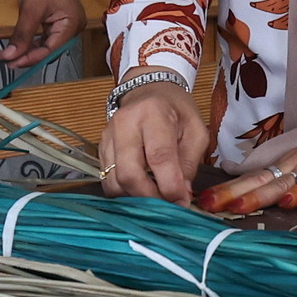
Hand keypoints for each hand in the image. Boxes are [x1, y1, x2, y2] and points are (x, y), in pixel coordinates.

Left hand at [2, 0, 84, 70]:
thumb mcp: (30, 10)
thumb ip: (21, 36)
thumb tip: (9, 57)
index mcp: (73, 22)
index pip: (52, 49)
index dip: (31, 58)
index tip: (11, 63)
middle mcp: (73, 25)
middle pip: (51, 49)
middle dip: (30, 56)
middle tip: (8, 61)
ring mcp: (65, 22)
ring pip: (47, 44)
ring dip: (30, 50)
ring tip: (11, 55)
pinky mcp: (57, 19)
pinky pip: (45, 36)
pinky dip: (32, 41)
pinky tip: (19, 46)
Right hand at [102, 80, 208, 204]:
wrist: (150, 91)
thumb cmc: (176, 111)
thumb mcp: (196, 130)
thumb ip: (189, 163)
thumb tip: (181, 195)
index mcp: (153, 113)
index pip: (159, 157)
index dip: (169, 185)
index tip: (181, 202)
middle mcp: (125, 123)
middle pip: (129, 173)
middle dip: (150, 197)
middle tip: (167, 205)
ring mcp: (108, 136)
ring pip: (114, 181)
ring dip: (136, 197)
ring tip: (156, 195)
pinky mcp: (100, 148)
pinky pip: (107, 179)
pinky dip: (125, 191)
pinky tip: (141, 187)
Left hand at [197, 127, 296, 215]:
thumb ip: (290, 185)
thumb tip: (264, 202)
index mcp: (287, 165)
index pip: (252, 178)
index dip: (227, 189)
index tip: (202, 200)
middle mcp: (294, 164)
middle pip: (256, 180)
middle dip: (229, 193)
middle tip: (203, 204)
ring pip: (278, 183)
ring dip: (255, 194)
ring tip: (234, 206)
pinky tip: (286, 202)